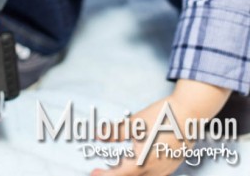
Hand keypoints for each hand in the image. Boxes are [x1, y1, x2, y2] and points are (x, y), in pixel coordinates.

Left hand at [91, 80, 230, 175]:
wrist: (189, 113)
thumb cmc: (161, 116)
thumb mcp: (135, 122)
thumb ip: (115, 131)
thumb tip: (98, 136)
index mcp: (142, 162)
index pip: (118, 175)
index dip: (104, 175)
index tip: (93, 172)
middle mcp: (154, 171)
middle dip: (115, 174)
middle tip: (102, 170)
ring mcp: (165, 171)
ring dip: (130, 173)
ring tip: (119, 165)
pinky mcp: (172, 166)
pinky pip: (154, 175)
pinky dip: (142, 173)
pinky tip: (139, 163)